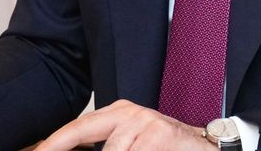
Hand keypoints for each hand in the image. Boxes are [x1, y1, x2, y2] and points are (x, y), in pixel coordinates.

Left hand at [34, 100, 212, 150]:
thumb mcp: (131, 144)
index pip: (77, 127)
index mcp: (118, 113)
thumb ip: (106, 146)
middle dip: (59, 145)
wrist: (206, 147)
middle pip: (82, 130)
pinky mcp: (159, 135)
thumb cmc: (165, 148)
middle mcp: (128, 113)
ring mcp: (144, 122)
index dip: (53, 142)